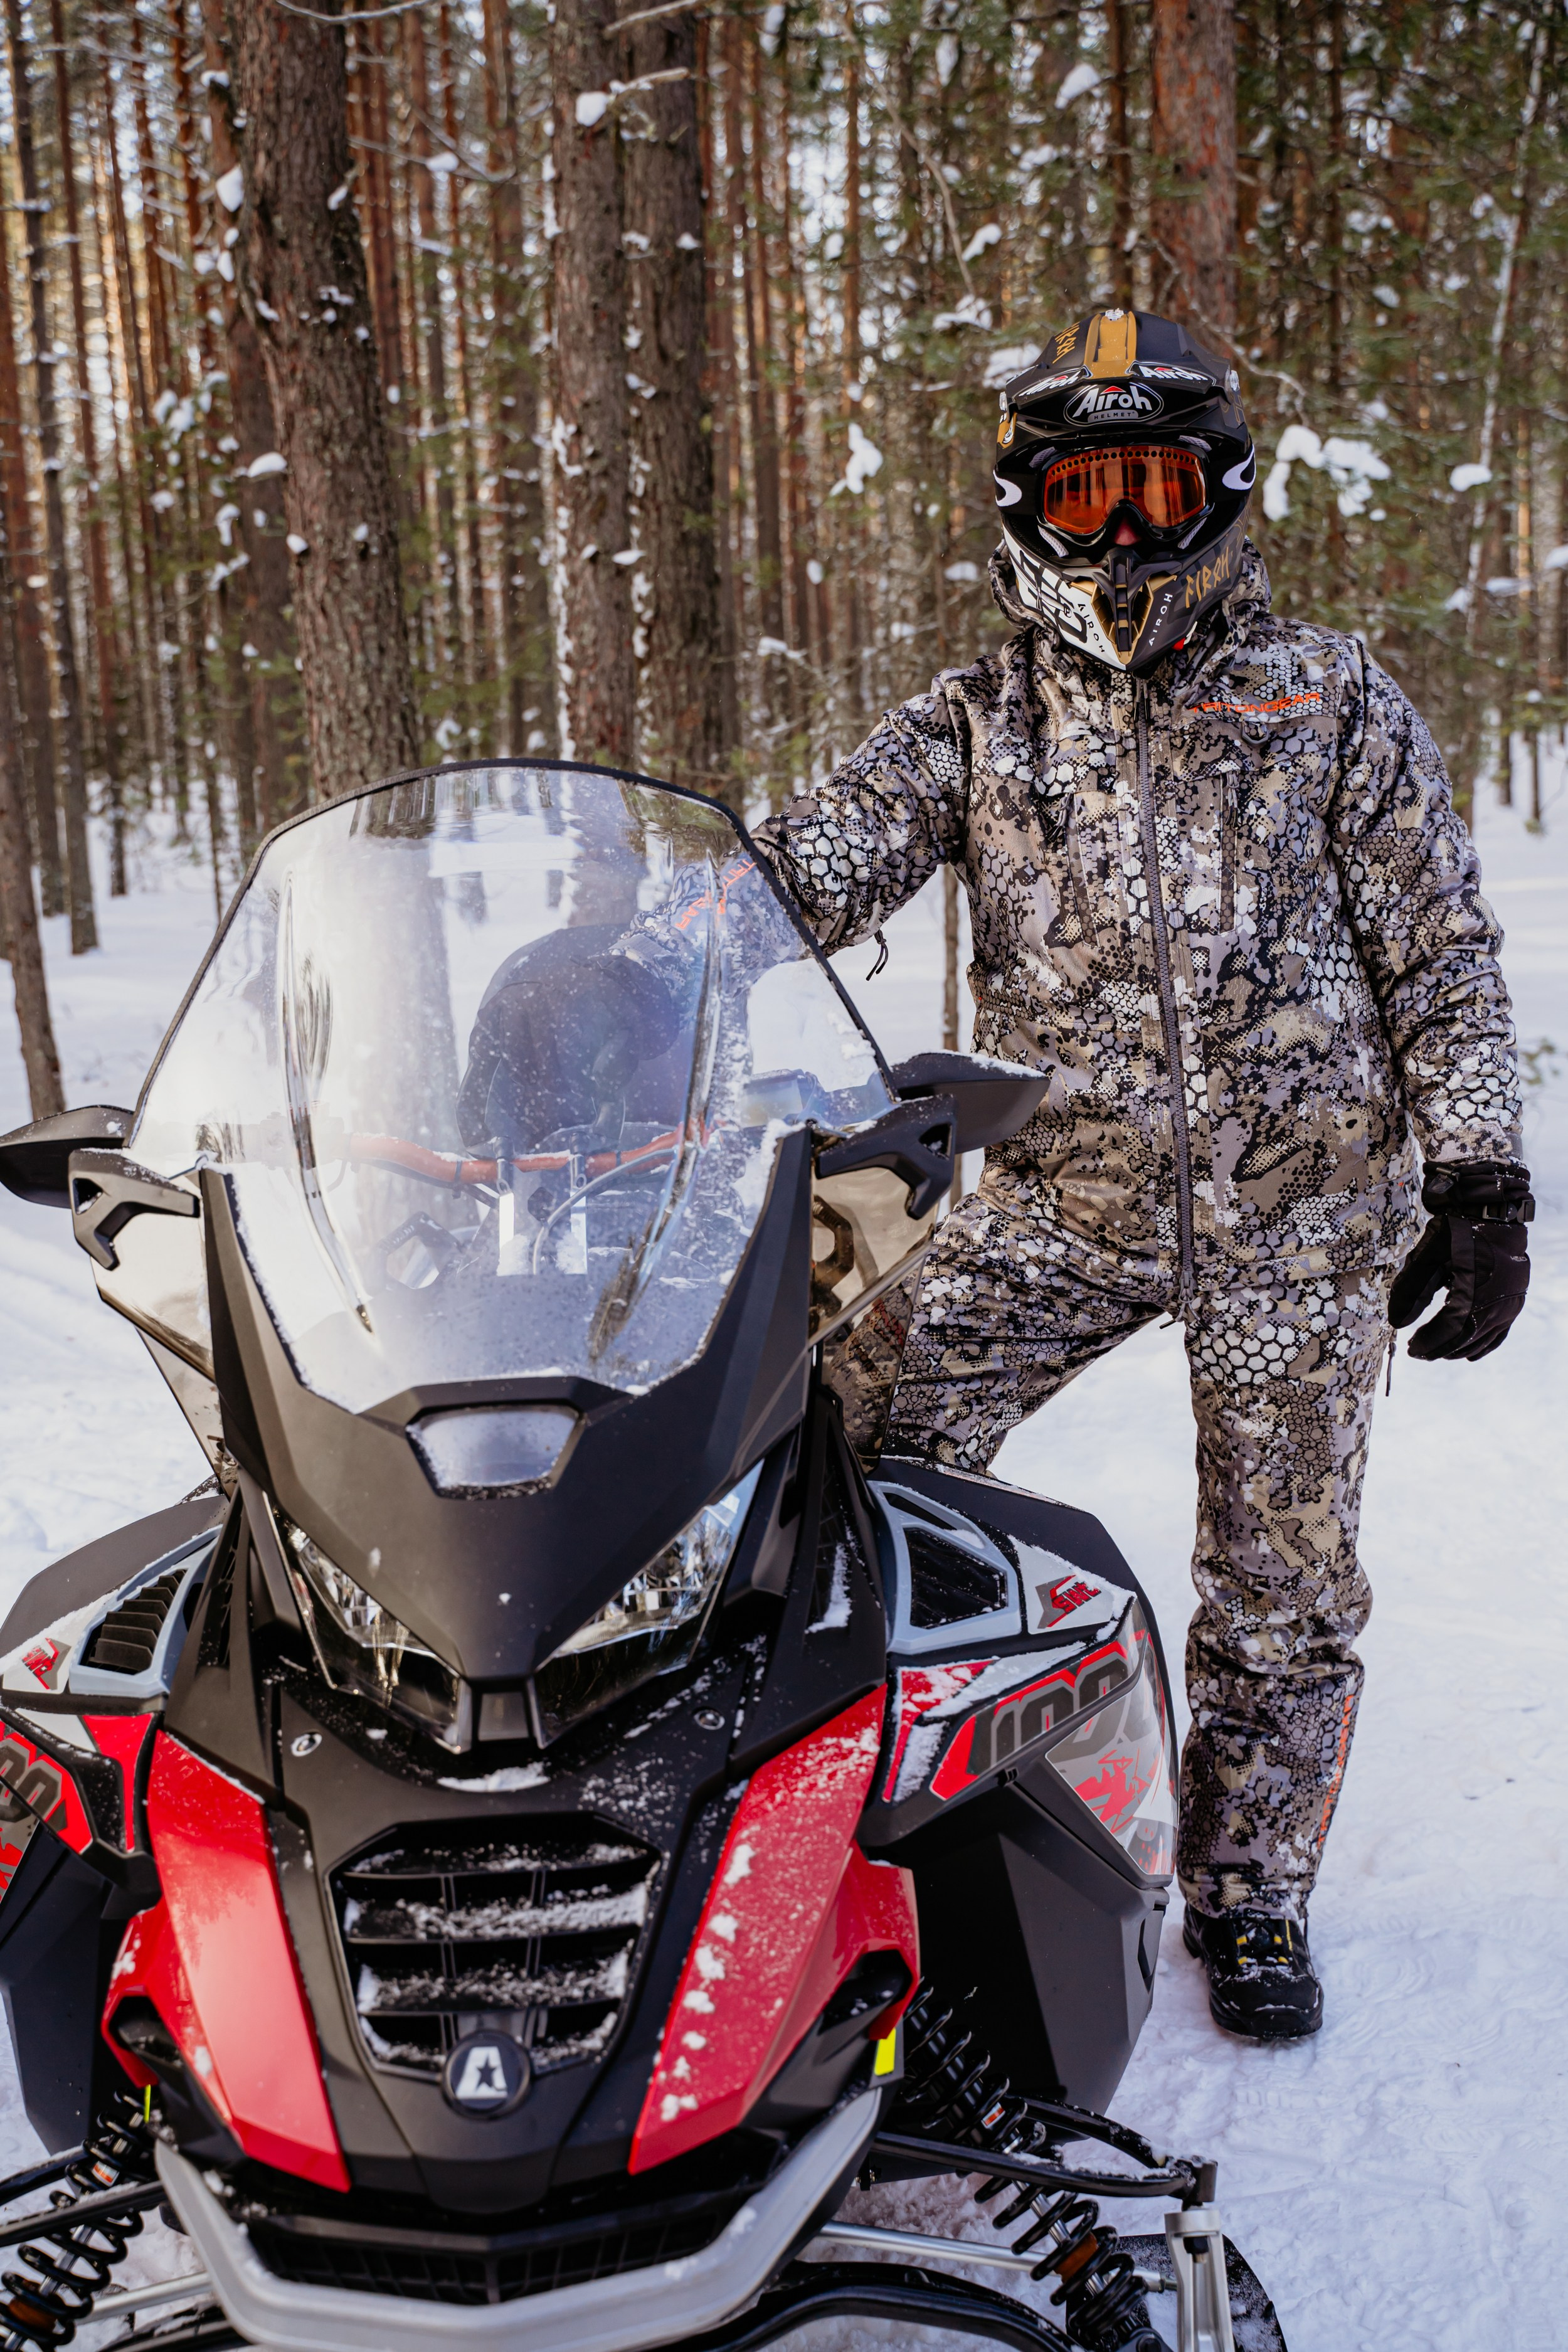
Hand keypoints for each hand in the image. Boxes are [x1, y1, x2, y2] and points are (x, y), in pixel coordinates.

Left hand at [1388, 1160, 1532, 1361]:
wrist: (1492, 1211)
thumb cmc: (1456, 1230)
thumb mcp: (1427, 1255)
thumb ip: (1410, 1290)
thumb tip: (1396, 1323)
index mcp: (1475, 1290)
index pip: (1450, 1329)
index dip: (1429, 1342)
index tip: (1411, 1349)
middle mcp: (1498, 1300)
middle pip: (1467, 1338)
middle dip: (1441, 1348)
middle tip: (1418, 1352)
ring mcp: (1511, 1301)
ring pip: (1484, 1337)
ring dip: (1460, 1348)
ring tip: (1437, 1351)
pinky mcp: (1515, 1298)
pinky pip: (1501, 1330)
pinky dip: (1484, 1344)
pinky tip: (1469, 1353)